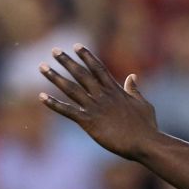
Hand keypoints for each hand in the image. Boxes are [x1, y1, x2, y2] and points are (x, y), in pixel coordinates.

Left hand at [38, 45, 157, 159]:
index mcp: (116, 91)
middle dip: (67, 61)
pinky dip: (54, 104)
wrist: (144, 142)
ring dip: (55, 77)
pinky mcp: (89, 122)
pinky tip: (41, 97)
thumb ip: (135, 90)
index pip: (98, 69)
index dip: (87, 57)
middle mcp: (103, 96)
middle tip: (54, 50)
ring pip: (71, 89)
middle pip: (81, 74)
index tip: (76, 46)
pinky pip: (67, 111)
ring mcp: (95, 108)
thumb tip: (132, 76)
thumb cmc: (147, 126)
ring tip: (42, 67)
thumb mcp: (143, 104)